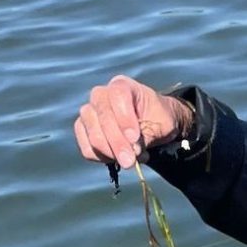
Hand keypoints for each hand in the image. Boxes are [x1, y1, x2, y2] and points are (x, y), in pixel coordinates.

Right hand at [73, 74, 192, 171]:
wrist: (153, 125)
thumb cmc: (159, 118)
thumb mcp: (163, 124)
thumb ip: (147, 135)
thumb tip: (132, 150)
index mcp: (122, 85)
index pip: (118, 95)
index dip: (125, 118)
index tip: (135, 138)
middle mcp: (101, 95)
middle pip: (103, 117)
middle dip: (118, 143)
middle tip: (131, 161)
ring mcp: (89, 112)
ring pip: (93, 135)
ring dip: (112, 153)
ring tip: (131, 160)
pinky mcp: (83, 130)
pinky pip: (87, 149)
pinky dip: (103, 158)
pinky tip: (118, 159)